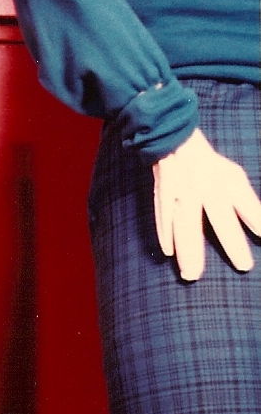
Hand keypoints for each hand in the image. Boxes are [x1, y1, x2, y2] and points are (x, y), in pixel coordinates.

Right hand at [153, 129, 260, 281]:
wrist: (174, 140)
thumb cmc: (208, 165)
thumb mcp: (232, 177)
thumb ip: (247, 205)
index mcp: (224, 180)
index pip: (244, 203)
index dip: (256, 220)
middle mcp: (206, 184)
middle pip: (220, 216)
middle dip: (233, 241)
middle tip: (243, 265)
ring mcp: (182, 188)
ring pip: (187, 222)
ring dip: (190, 249)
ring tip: (192, 274)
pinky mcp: (163, 193)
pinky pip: (163, 215)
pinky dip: (165, 233)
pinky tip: (167, 253)